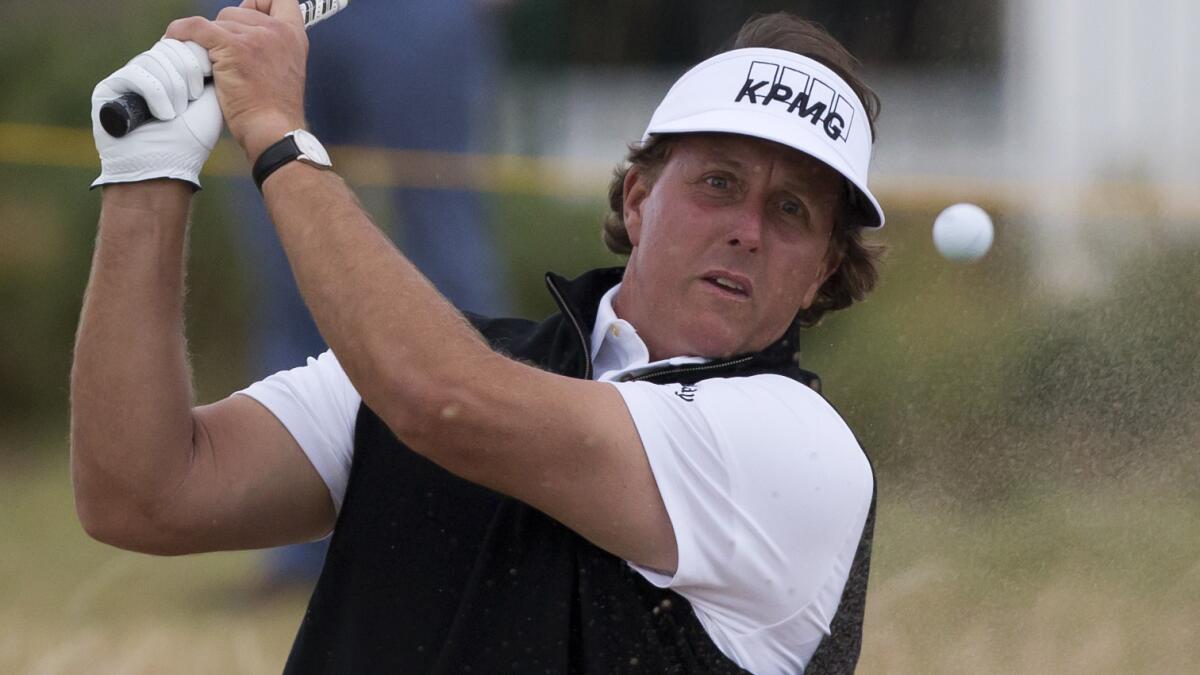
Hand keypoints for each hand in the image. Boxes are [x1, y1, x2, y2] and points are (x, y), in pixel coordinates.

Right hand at [91, 39, 220, 188]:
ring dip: (173, 89)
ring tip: (175, 115)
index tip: (204, 84)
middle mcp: (147, 73)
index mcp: (171, 74)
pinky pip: (136, 73)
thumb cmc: (189, 142)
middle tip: (190, 104)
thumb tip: (204, 46)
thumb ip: (208, 72)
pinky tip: (162, 116)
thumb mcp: (209, 103)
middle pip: (169, 48)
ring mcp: (126, 79)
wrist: (166, 169)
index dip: (195, 59)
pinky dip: (156, 95)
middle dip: (186, 75)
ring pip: (154, 59)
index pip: (181, 44)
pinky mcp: (108, 89)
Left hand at [165, 1, 308, 161]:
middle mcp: (278, 31)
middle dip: (225, 31)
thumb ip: (269, 47)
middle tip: (221, 58)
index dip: (259, 3)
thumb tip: (234, 32)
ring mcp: (257, 38)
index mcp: (294, 36)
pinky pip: (197, 28)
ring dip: (208, 41)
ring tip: (208, 64)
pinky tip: (173, 40)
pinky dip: (181, 32)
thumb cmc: (274, 111)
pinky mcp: (234, 48)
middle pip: (238, 11)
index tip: (246, 15)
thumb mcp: (284, 70)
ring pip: (218, 21)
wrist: (273, 131)